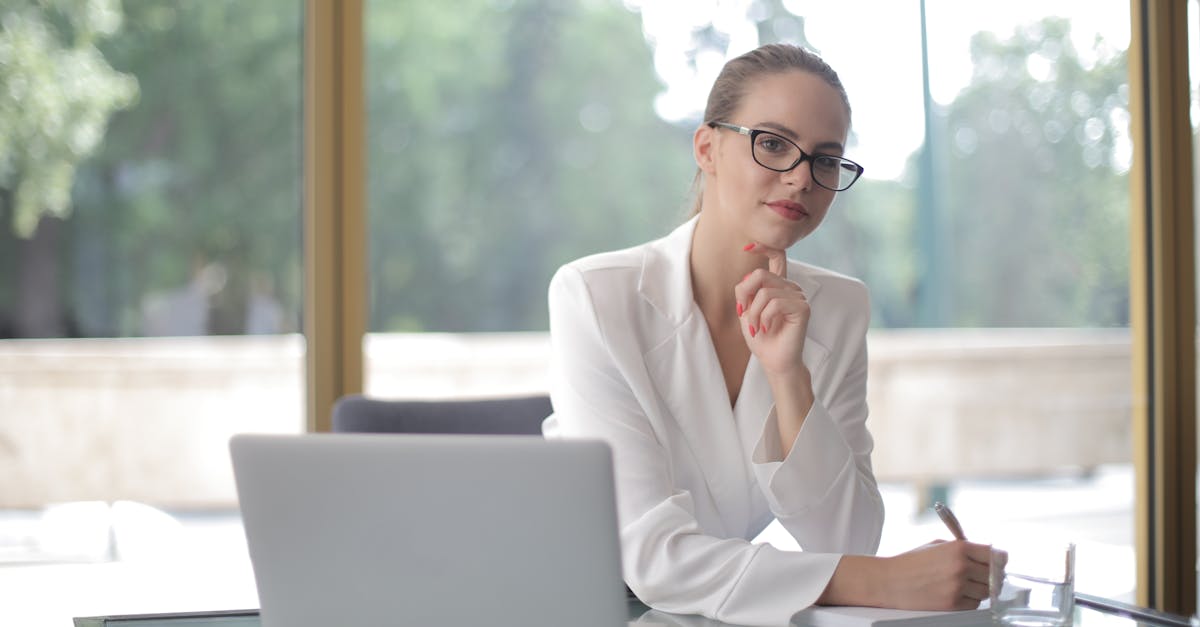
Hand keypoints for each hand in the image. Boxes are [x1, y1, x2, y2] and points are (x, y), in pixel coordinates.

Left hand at [734, 243, 809, 377]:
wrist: (774, 360)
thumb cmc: (761, 337)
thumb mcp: (746, 310)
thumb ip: (747, 291)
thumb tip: (749, 277)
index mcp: (778, 285)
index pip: (777, 256)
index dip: (764, 248)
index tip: (748, 247)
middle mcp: (790, 287)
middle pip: (760, 275)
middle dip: (745, 295)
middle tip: (743, 313)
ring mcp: (798, 296)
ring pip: (765, 292)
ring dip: (754, 313)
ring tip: (757, 328)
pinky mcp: (803, 308)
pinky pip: (775, 303)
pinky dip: (765, 317)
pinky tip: (767, 328)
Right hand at [880, 540, 991, 610]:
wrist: (890, 581)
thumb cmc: (912, 562)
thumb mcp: (938, 545)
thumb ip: (964, 548)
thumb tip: (988, 555)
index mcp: (958, 548)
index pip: (996, 555)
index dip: (999, 559)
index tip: (999, 562)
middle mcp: (961, 567)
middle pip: (995, 575)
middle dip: (991, 575)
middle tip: (982, 574)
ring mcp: (957, 587)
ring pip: (986, 592)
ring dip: (980, 588)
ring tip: (963, 583)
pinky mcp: (952, 604)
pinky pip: (974, 604)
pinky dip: (969, 600)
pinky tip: (955, 593)